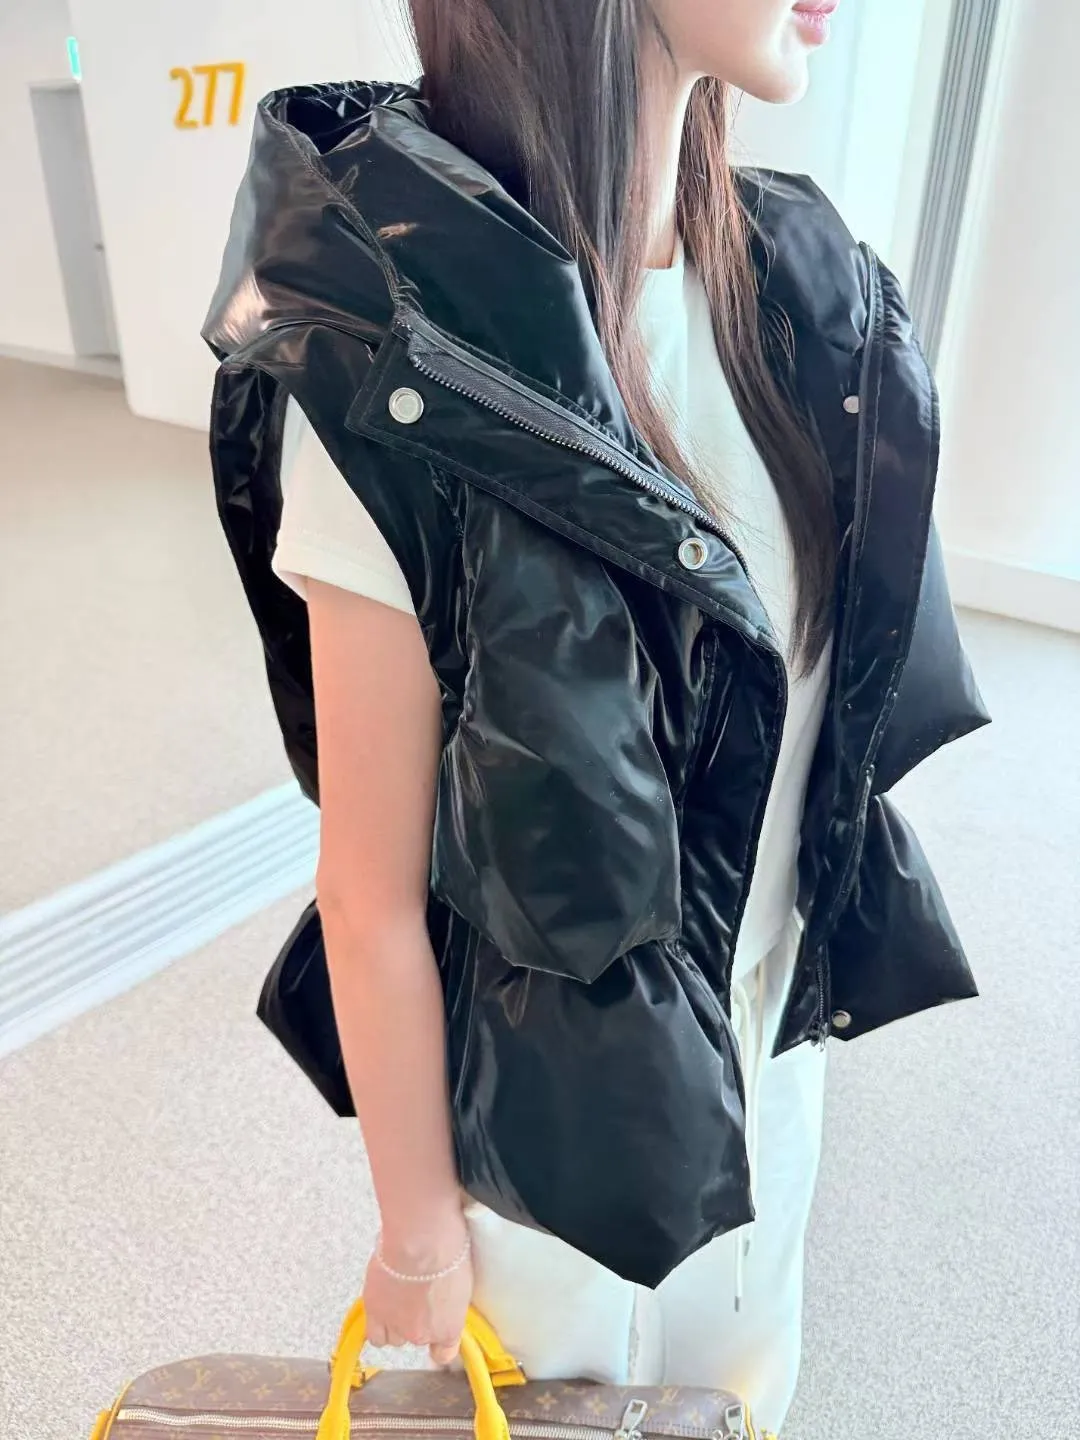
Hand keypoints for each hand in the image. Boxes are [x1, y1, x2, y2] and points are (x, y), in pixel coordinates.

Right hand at [363, 1212, 473, 1365]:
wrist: (421, 1242)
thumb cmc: (449, 1252)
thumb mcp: (462, 1284)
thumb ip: (450, 1306)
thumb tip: (442, 1303)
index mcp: (448, 1329)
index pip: (444, 1354)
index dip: (438, 1343)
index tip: (437, 1329)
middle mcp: (422, 1335)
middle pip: (417, 1339)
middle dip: (417, 1321)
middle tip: (418, 1297)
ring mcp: (396, 1326)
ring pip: (393, 1338)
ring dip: (395, 1323)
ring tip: (398, 1298)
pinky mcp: (374, 1312)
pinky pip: (374, 1333)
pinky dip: (377, 1324)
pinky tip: (382, 1307)